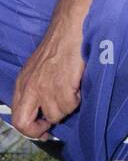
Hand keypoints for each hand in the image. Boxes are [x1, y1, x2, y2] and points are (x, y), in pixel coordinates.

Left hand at [11, 7, 86, 137]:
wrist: (69, 30)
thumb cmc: (58, 48)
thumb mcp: (36, 70)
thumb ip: (34, 91)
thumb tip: (42, 116)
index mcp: (22, 84)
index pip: (17, 119)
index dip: (30, 130)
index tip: (44, 130)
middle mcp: (29, 88)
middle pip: (25, 124)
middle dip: (40, 129)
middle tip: (52, 124)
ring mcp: (45, 88)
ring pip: (56, 115)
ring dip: (67, 106)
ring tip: (71, 90)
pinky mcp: (61, 85)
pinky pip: (71, 105)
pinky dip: (77, 98)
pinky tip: (77, 84)